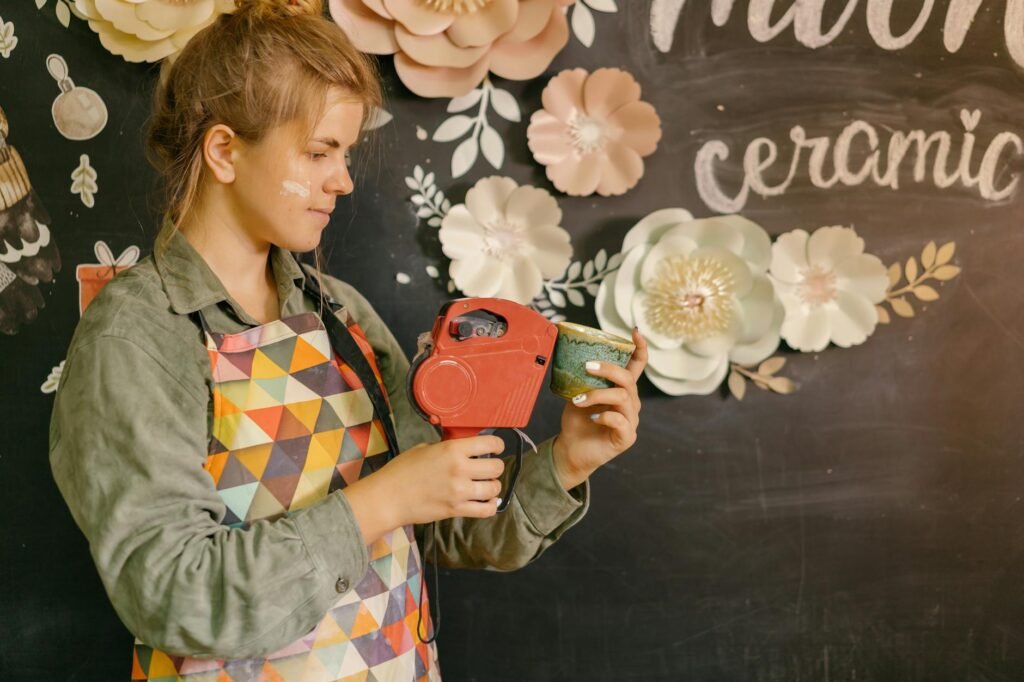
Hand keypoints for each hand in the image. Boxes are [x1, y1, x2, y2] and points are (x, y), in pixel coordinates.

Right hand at [343, 435, 505, 542]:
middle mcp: (460, 469)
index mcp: (452, 450)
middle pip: (497, 467)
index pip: (490, 444)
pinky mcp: (456, 510)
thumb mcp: (424, 449)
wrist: (388, 497)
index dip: (497, 445)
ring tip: (485, 486)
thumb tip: (463, 450)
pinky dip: (489, 506)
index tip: (496, 448)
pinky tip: (485, 501)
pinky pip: (486, 510)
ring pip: (494, 488)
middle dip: (495, 467)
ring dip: (492, 487)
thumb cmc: (401, 471)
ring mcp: (459, 491)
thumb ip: (447, 449)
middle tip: (488, 468)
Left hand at [552, 328, 648, 489]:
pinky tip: (592, 418)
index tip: (634, 331)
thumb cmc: (577, 420)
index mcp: (621, 389)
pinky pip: (621, 421)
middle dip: (609, 369)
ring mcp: (631, 420)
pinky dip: (605, 416)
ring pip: (623, 398)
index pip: (637, 365)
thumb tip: (572, 354)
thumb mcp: (577, 393)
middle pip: (628, 379)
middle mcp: (630, 402)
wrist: (571, 449)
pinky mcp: (626, 437)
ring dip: (598, 395)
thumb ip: (582, 378)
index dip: (640, 348)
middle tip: (588, 366)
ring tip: (579, 400)